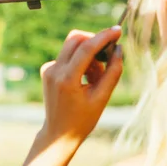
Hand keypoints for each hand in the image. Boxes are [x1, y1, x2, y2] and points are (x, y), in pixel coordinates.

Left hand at [39, 27, 122, 145]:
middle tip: (108, 55)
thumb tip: (118, 49)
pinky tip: (86, 80)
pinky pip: (68, 55)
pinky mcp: (47, 69)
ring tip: (97, 77)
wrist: (58, 135)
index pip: (86, 48)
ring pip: (72, 46)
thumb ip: (113, 72)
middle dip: (95, 41)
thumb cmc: (83, 120)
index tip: (118, 30)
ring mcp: (48, 69)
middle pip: (76, 38)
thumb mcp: (102, 98)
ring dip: (89, 54)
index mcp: (67, 79)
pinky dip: (81, 61)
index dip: (103, 36)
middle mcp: (54, 70)